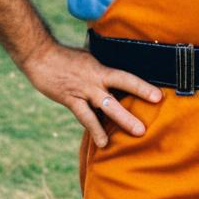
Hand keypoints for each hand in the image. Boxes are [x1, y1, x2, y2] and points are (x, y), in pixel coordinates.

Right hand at [22, 41, 161, 146]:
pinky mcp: (70, 99)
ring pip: (106, 105)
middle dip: (139, 100)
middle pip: (121, 88)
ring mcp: (83, 89)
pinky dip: (95, 129)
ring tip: (138, 132)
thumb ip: (100, 70)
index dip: (142, 86)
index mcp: (100, 68)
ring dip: (123, 118)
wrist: (39, 55)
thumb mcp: (86, 58)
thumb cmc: (64, 57)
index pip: (126, 77)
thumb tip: (113, 79)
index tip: (158, 96)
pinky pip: (85, 116)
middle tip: (156, 112)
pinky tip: (104, 143)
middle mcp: (95, 79)